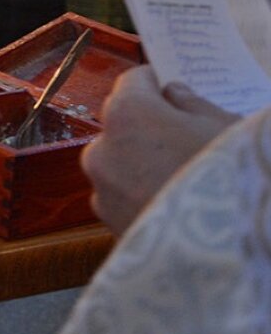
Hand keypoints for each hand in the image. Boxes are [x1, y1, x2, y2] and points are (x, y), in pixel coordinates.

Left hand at [81, 65, 237, 234]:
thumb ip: (192, 104)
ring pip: (117, 164)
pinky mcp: (109, 226)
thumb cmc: (230, 177)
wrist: (229, 252)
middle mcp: (102, 148)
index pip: (132, 82)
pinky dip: (140, 198)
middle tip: (182, 139)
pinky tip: (173, 208)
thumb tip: (173, 93)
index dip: (155, 85)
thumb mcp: (225, 127)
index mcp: (126, 113)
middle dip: (146, 127)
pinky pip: (122, 199)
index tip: (173, 92)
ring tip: (180, 179)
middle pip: (120, 125)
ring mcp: (102, 191)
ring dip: (138, 164)